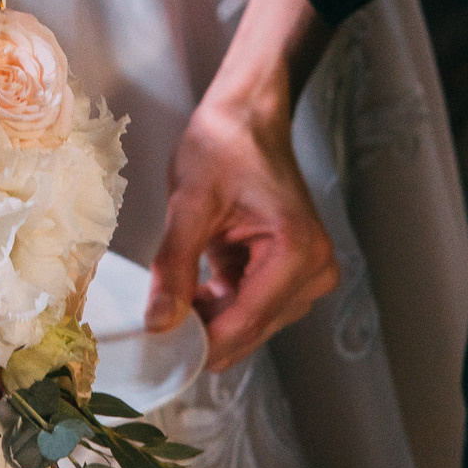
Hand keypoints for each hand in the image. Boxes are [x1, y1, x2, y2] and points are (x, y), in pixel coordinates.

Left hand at [151, 91, 338, 371]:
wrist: (248, 117)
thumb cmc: (226, 144)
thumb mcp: (190, 204)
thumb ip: (174, 267)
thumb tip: (159, 324)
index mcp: (297, 250)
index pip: (244, 322)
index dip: (198, 344)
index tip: (156, 350)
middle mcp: (314, 269)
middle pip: (249, 330)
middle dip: (201, 333)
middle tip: (152, 327)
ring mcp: (308, 275)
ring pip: (248, 325)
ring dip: (208, 319)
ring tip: (171, 295)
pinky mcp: (293, 275)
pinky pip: (250, 309)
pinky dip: (218, 307)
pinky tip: (190, 293)